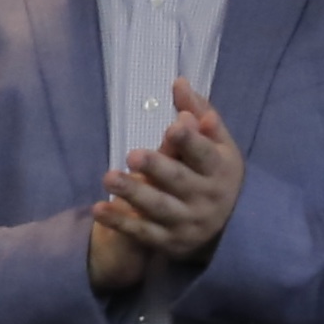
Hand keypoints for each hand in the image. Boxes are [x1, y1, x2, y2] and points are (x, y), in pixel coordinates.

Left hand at [94, 77, 242, 276]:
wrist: (225, 226)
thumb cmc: (212, 172)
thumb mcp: (215, 144)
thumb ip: (198, 112)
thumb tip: (179, 81)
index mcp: (220, 169)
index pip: (205, 155)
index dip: (190, 141)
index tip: (173, 126)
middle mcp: (206, 197)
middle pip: (180, 182)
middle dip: (158, 168)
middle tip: (132, 154)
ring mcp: (187, 222)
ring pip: (159, 207)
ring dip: (133, 193)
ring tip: (108, 177)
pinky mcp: (168, 241)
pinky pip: (142, 232)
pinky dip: (120, 222)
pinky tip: (98, 209)